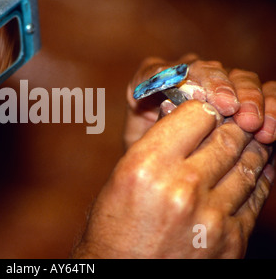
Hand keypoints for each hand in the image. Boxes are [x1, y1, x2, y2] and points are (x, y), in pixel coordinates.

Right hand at [73, 100, 273, 257]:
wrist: (121, 273)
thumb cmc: (114, 224)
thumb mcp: (124, 174)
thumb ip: (157, 142)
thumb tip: (183, 113)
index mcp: (147, 166)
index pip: (197, 113)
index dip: (201, 108)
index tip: (201, 112)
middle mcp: (181, 188)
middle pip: (227, 136)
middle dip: (230, 125)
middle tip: (228, 121)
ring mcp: (211, 217)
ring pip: (248, 164)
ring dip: (248, 149)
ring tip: (242, 143)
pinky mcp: (230, 240)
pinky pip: (256, 198)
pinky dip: (255, 180)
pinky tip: (249, 172)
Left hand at [124, 55, 274, 147]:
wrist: (172, 173)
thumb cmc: (152, 159)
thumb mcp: (142, 146)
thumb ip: (152, 124)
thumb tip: (171, 105)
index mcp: (153, 82)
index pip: (160, 71)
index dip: (177, 79)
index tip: (198, 96)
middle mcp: (187, 75)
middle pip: (208, 70)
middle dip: (222, 89)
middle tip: (232, 110)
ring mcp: (219, 83)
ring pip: (240, 79)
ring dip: (251, 99)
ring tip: (256, 126)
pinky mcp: (245, 96)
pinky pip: (265, 92)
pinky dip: (271, 107)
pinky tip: (270, 130)